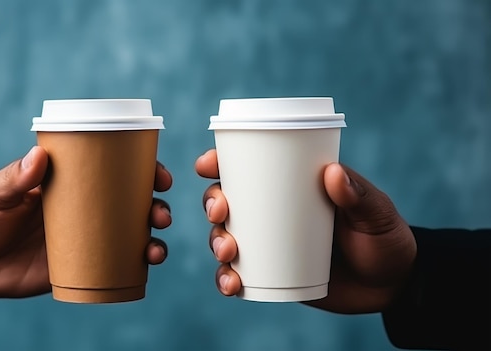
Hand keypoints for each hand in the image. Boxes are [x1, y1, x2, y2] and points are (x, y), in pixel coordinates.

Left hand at [0, 146, 171, 298]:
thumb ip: (13, 178)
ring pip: (129, 235)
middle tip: (159, 213)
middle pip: (130, 203)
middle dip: (155, 206)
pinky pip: (114, 264)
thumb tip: (40, 156)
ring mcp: (83, 238)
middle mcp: (83, 209)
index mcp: (68, 183)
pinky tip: (145, 266)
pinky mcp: (78, 266)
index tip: (158, 175)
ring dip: (152, 238)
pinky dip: (135, 265)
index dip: (141, 171)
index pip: (111, 171)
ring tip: (155, 248)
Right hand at [195, 149, 416, 313]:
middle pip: (227, 202)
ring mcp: (269, 245)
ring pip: (225, 238)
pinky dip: (227, 279)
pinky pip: (238, 276)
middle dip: (212, 204)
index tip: (206, 165)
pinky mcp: (270, 275)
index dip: (220, 163)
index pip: (249, 169)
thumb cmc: (384, 238)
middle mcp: (273, 213)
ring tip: (228, 252)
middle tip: (221, 213)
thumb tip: (333, 173)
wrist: (393, 285)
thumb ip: (359, 195)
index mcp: (292, 187)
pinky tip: (231, 284)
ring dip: (215, 242)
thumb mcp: (376, 213)